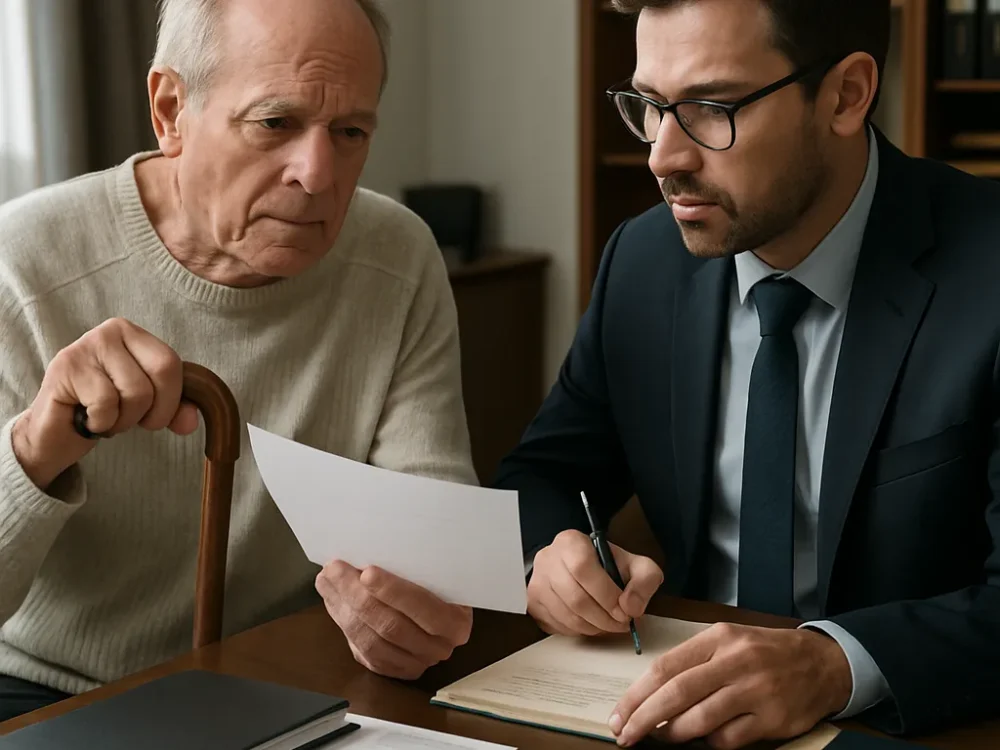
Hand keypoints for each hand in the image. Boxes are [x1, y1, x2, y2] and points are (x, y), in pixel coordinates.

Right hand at [11, 318, 198, 489]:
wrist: (55, 433)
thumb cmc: (103, 412)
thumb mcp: (147, 409)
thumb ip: (174, 410)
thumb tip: (191, 421)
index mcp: (135, 335)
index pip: (172, 363)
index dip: (171, 400)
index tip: (152, 416)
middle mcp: (112, 331)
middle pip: (162, 372)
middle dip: (153, 411)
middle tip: (128, 420)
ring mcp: (87, 345)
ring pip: (136, 392)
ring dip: (123, 420)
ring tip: (104, 416)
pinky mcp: (67, 367)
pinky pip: (106, 404)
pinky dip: (101, 423)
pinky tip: (85, 417)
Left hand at [316, 562, 472, 679]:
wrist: (437, 608)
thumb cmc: (436, 582)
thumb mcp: (436, 573)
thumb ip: (412, 568)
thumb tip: (370, 554)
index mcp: (456, 622)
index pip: (424, 609)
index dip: (394, 592)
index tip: (368, 572)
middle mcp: (439, 647)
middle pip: (392, 626)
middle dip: (358, 595)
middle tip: (336, 568)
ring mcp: (415, 662)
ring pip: (372, 642)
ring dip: (344, 608)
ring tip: (328, 580)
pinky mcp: (392, 669)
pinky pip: (363, 652)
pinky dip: (344, 623)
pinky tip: (334, 599)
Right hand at [527, 529, 663, 636]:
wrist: (582, 569)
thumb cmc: (608, 567)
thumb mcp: (636, 565)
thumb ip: (645, 581)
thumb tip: (631, 607)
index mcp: (571, 542)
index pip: (583, 567)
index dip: (606, 594)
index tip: (624, 610)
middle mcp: (548, 559)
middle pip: (575, 597)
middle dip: (603, 617)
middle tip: (621, 624)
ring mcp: (537, 583)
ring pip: (566, 615)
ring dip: (594, 627)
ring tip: (610, 625)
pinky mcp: (534, 605)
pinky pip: (558, 626)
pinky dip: (580, 631)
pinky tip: (592, 624)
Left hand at [608, 623, 852, 748]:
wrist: (824, 662)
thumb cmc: (764, 652)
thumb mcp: (728, 641)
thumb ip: (693, 663)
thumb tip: (650, 695)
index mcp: (718, 638)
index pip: (665, 667)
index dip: (636, 694)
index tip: (619, 714)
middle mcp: (735, 661)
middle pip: (676, 694)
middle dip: (644, 718)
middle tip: (625, 735)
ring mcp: (755, 691)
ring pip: (700, 720)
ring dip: (674, 734)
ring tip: (663, 736)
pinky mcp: (773, 718)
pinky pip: (728, 739)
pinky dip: (710, 743)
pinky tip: (706, 738)